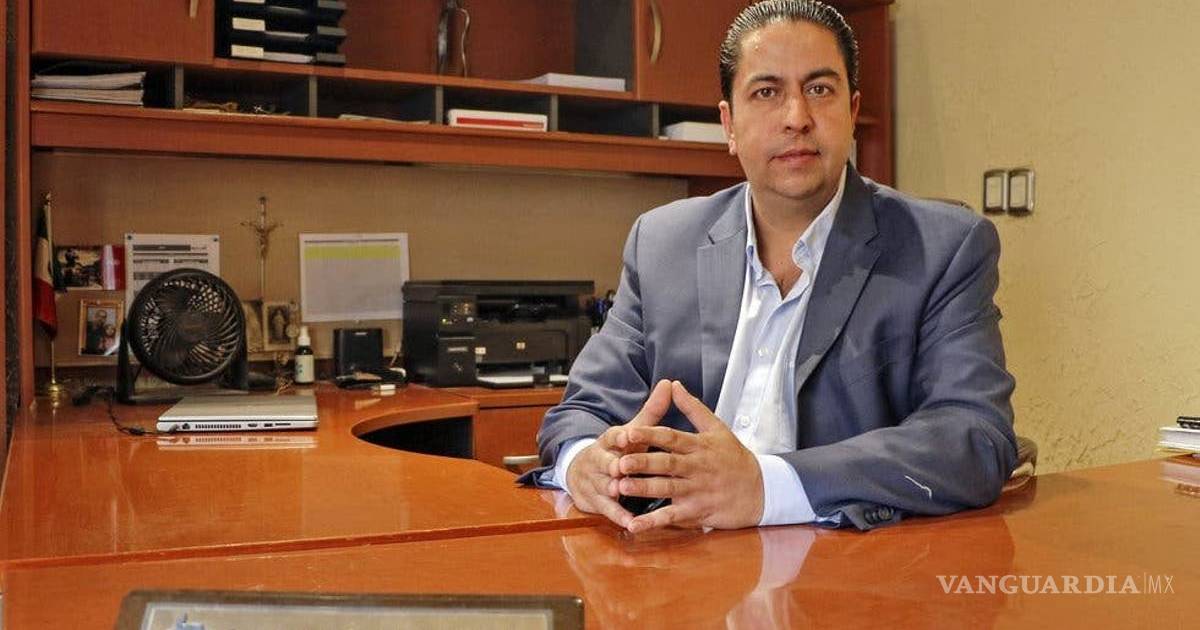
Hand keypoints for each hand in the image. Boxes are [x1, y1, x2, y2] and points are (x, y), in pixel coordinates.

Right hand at [565, 379, 673, 528]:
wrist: (583, 472)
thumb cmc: (617, 450)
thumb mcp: (632, 431)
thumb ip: (652, 411)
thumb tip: (668, 383)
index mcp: (609, 441)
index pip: (612, 435)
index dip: (619, 436)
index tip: (627, 435)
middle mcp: (599, 460)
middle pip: (604, 461)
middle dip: (611, 464)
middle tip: (620, 467)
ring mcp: (596, 481)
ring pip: (603, 485)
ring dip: (611, 489)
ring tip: (619, 491)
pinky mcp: (596, 502)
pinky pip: (607, 509)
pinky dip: (618, 515)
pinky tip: (630, 522)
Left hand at [614, 381, 763, 531]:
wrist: (761, 490)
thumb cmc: (735, 457)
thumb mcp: (717, 428)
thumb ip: (693, 407)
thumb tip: (673, 385)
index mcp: (699, 446)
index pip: (671, 437)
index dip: (650, 435)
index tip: (629, 432)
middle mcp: (697, 467)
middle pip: (667, 464)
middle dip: (642, 463)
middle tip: (619, 462)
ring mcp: (697, 491)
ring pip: (667, 489)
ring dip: (644, 489)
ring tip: (620, 487)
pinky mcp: (697, 511)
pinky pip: (672, 517)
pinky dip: (653, 522)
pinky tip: (634, 525)